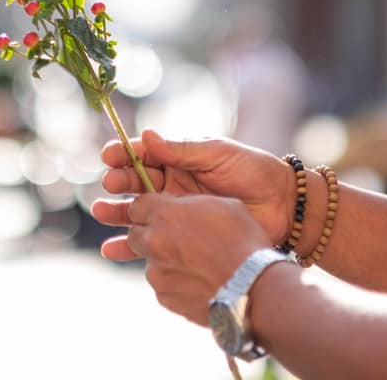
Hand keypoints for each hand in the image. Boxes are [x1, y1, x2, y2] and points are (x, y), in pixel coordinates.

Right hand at [90, 129, 295, 260]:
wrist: (284, 206)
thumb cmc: (253, 171)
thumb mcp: (217, 153)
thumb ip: (181, 149)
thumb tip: (146, 135)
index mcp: (178, 159)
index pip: (143, 154)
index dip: (124, 154)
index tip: (109, 155)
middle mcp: (172, 184)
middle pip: (134, 182)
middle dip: (118, 182)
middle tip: (111, 185)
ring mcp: (176, 212)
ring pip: (137, 212)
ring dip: (116, 213)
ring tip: (102, 213)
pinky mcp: (183, 237)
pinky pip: (151, 241)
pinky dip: (129, 246)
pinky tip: (111, 249)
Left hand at [123, 194, 269, 325]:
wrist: (253, 287)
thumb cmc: (243, 242)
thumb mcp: (223, 206)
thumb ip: (192, 205)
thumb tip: (184, 210)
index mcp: (166, 215)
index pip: (138, 205)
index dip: (151, 208)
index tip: (163, 213)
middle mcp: (154, 243)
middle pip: (135, 234)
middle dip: (150, 234)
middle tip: (175, 238)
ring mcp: (157, 273)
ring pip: (150, 262)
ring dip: (165, 260)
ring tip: (196, 264)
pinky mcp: (165, 298)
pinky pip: (163, 285)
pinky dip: (176, 282)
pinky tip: (200, 281)